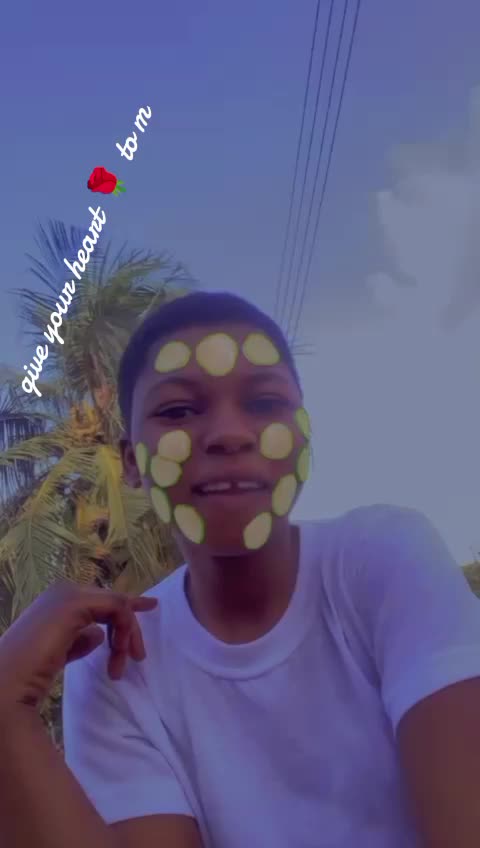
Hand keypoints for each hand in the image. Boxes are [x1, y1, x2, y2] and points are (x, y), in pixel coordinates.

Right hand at [0, 581, 157, 710]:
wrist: (7, 684)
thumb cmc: (29, 675)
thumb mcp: (61, 653)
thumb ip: (80, 640)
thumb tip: (99, 634)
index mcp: (57, 601)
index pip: (102, 598)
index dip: (128, 603)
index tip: (152, 605)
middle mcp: (63, 590)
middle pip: (113, 602)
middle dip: (129, 630)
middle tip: (136, 659)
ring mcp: (68, 594)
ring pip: (119, 604)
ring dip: (127, 635)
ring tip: (120, 666)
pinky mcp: (74, 603)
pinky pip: (117, 608)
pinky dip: (125, 629)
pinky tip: (120, 651)